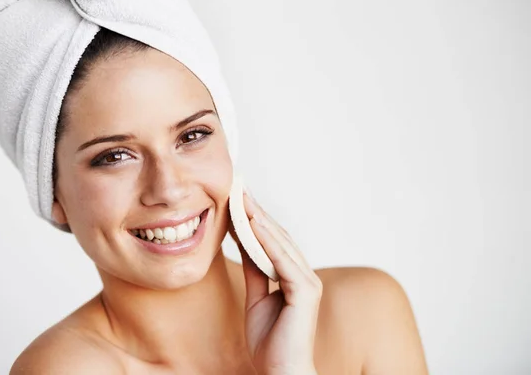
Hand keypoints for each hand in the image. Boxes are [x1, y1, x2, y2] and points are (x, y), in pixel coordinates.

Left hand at [229, 191, 321, 374]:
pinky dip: (266, 241)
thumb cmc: (270, 342)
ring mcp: (308, 282)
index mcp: (294, 277)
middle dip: (256, 212)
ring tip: (241, 199)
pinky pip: (282, 261)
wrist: (280, 373)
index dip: (255, 219)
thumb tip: (245, 244)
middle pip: (278, 236)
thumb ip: (255, 271)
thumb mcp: (257, 298)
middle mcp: (305, 275)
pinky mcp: (306, 291)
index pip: (273, 241)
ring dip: (259, 220)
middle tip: (238, 188)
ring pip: (280, 244)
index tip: (237, 198)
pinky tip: (251, 225)